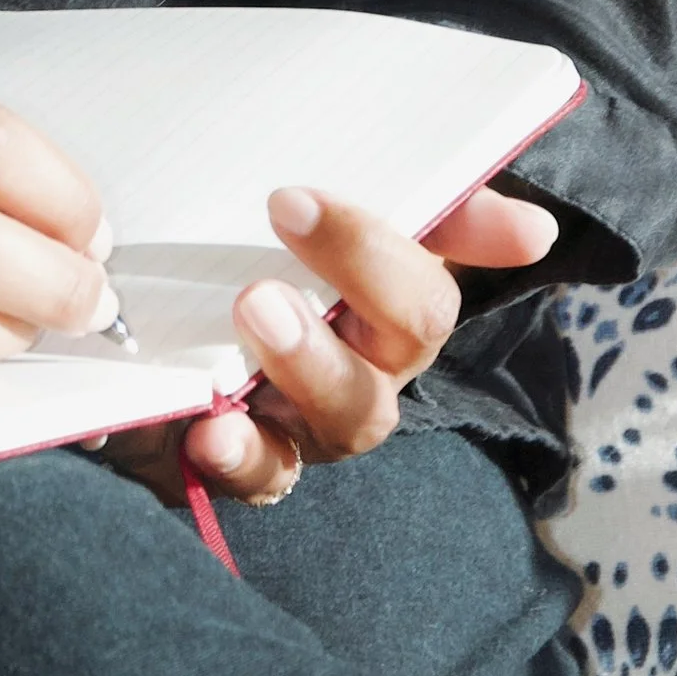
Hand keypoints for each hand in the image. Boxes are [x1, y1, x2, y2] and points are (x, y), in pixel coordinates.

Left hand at [93, 179, 560, 512]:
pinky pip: (263, 476)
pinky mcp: (242, 459)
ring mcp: (306, 421)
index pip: (426, 293)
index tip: (294, 198)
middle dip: (353, 296)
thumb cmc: (255, 250)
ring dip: (307, 364)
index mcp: (389, 303)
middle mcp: (363, 369)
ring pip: (347, 416)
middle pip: (398, 353)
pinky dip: (241, 456)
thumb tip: (534, 230)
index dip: (381, 251)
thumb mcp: (328, 209)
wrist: (142, 311)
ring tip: (253, 310)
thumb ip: (430, 205)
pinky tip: (210, 430)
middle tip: (273, 244)